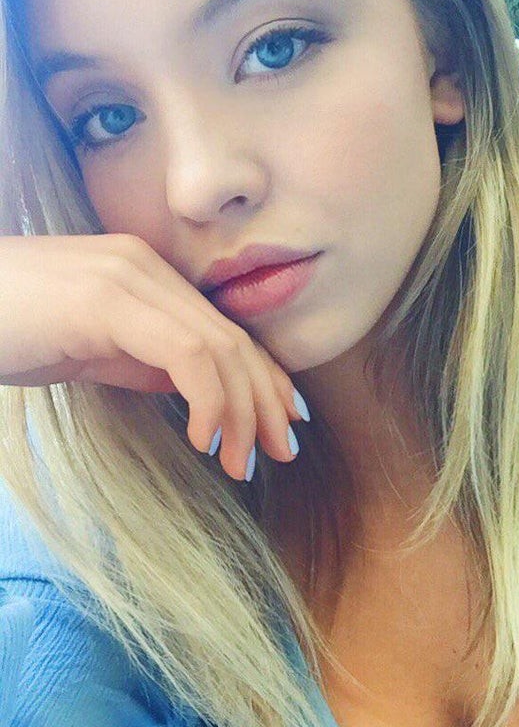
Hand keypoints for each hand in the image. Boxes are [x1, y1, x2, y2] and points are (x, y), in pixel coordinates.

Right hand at [0, 233, 306, 480]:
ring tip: (243, 461)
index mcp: (144, 274)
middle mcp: (145, 265)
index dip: (263, 379)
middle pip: (233, 337)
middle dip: (265, 401)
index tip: (282, 425)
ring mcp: (127, 276)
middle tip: (280, 453)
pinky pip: (187, 353)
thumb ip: (142, 360)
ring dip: (242, 412)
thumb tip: (193, 390)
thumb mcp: (88, 351)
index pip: (224, 329)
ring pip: (219, 347)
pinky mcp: (107, 299)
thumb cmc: (5, 331)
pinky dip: (209, 400)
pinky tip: (204, 439)